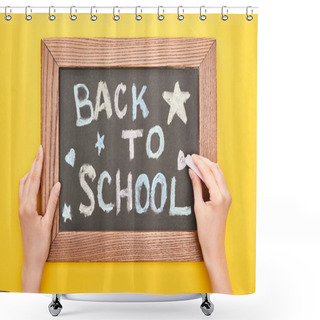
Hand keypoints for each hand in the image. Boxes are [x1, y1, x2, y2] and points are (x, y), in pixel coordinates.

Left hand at [19, 145, 60, 292]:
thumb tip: (57, 185)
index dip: (38, 165)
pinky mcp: (23, 211)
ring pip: (23, 184)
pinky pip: (24, 192)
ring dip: (31, 172)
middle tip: (40, 151)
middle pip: (27, 179)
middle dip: (34, 164)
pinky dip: (29, 182)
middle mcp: (22, 205)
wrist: (31, 258)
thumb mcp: (48, 223)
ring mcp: (21, 208)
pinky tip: (34, 180)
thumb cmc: (40, 243)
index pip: (34, 180)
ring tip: (38, 163)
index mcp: (29, 207)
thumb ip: (53, 202)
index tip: (41, 152)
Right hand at [188, 154, 231, 293]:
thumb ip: (196, 187)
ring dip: (209, 167)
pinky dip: (211, 174)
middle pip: (216, 171)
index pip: (209, 174)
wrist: (214, 243)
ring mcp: (227, 196)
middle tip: (194, 157)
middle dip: (205, 162)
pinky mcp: (226, 198)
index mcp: (219, 196)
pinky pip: (219, 181)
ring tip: (197, 162)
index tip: (192, 157)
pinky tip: (203, 173)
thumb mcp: (198, 207)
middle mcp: (226, 194)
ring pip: (219, 175)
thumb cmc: (205, 229)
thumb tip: (192, 172)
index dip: (200, 164)